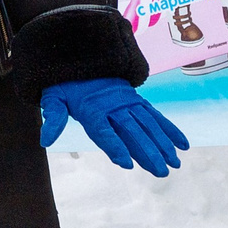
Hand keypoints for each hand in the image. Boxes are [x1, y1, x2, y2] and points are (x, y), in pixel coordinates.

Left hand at [39, 76, 188, 175]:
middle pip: (132, 132)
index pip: (104, 131)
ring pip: (149, 125)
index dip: (115, 147)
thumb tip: (45, 140)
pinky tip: (182, 146)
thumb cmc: (66, 85)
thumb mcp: (53, 97)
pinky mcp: (138, 101)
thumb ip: (53, 117)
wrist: (82, 56)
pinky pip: (156, 116)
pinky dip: (170, 130)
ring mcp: (129, 103)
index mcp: (92, 109)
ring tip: (174, 164)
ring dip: (163, 144)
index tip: (126, 164)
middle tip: (161, 172)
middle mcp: (114, 106)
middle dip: (148, 152)